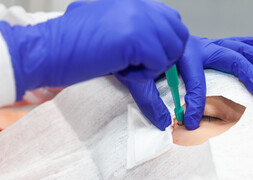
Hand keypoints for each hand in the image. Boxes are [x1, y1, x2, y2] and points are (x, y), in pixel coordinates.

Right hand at [0, 0, 188, 100]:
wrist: (49, 48)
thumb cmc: (71, 41)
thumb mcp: (108, 22)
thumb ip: (135, 24)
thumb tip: (154, 39)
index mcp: (135, 2)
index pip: (172, 21)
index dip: (167, 43)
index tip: (150, 56)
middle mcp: (141, 6)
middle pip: (178, 35)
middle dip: (165, 56)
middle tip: (142, 64)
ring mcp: (140, 19)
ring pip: (171, 50)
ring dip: (153, 66)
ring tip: (129, 66)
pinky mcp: (136, 38)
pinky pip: (158, 63)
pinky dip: (143, 74)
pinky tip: (123, 70)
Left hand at [121, 35, 252, 130]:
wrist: (134, 30)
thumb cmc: (135, 54)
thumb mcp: (137, 77)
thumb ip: (149, 100)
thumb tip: (164, 124)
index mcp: (183, 53)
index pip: (197, 81)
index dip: (197, 104)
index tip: (194, 125)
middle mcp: (199, 45)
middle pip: (234, 59)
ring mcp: (205, 42)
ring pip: (240, 49)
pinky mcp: (207, 43)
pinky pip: (233, 41)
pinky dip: (251, 42)